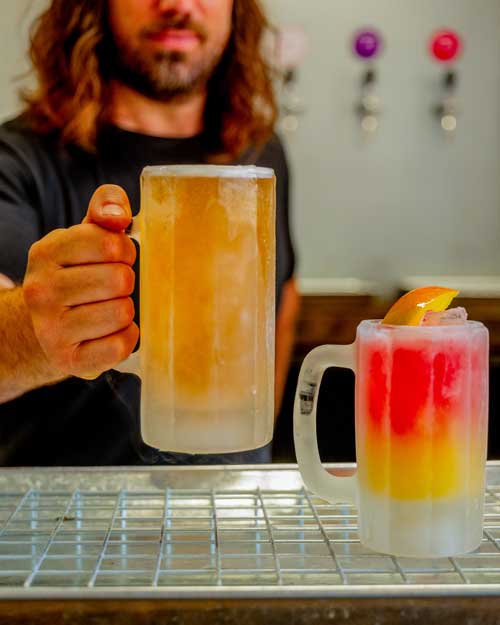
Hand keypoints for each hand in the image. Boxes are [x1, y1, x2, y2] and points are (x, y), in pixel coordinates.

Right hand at [23, 185, 138, 378]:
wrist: (46, 328)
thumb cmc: (78, 274)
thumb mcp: (86, 235)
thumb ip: (106, 207)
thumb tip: (117, 214)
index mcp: (46, 252)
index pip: (110, 243)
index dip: (125, 251)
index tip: (116, 258)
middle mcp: (41, 291)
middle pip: (120, 280)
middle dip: (127, 282)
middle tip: (114, 287)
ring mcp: (51, 329)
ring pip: (122, 313)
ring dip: (126, 311)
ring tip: (110, 309)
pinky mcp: (68, 361)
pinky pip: (120, 346)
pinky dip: (126, 338)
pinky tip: (111, 332)